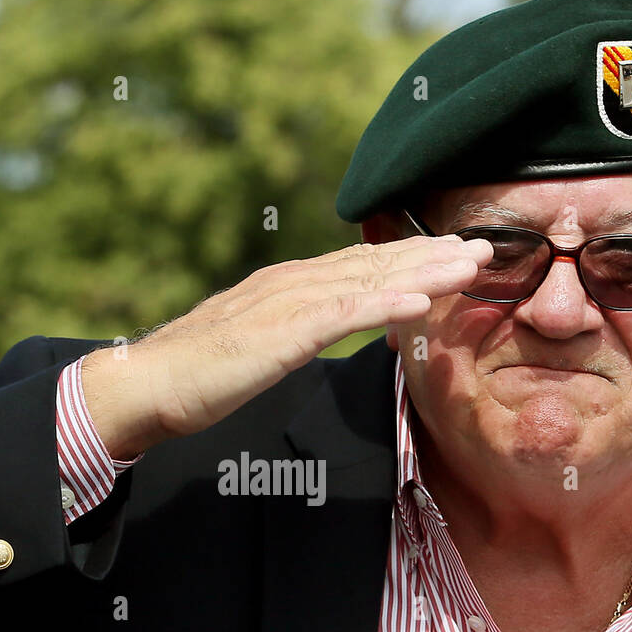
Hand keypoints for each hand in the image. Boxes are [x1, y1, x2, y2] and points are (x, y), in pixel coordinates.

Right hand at [79, 233, 491, 457]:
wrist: (146, 383)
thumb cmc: (198, 373)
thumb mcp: (258, 344)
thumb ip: (294, 330)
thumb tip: (325, 327)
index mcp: (288, 286)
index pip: (360, 265)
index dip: (411, 257)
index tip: (456, 255)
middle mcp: (291, 283)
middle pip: (373, 263)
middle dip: (432, 254)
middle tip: (485, 247)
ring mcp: (284, 305)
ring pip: (365, 280)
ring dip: (422, 270)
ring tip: (470, 265)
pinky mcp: (277, 334)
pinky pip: (339, 315)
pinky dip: (381, 303)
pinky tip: (419, 300)